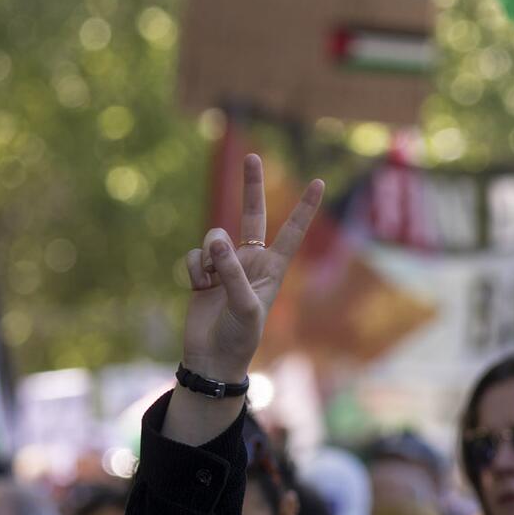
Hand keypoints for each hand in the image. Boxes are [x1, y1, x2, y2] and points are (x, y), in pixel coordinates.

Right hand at [182, 154, 324, 380]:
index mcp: (273, 268)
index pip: (291, 232)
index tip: (319, 182)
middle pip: (252, 215)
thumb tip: (216, 240)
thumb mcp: (244, 306)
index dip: (304, 208)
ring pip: (214, 237)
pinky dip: (194, 270)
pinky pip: (194, 255)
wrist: (211, 358)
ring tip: (211, 281)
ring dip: (210, 255)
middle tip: (252, 156)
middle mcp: (250, 261)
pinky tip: (198, 288)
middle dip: (251, 186)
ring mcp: (225, 265)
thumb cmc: (239, 337)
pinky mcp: (202, 273)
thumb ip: (231, 271)